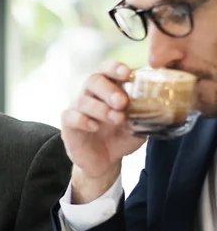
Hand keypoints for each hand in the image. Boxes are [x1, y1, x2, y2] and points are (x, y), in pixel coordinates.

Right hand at [61, 60, 145, 203]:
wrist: (104, 162)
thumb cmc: (120, 138)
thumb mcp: (138, 126)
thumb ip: (145, 115)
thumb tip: (161, 107)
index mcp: (108, 89)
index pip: (107, 69)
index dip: (115, 68)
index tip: (128, 74)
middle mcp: (90, 95)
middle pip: (93, 80)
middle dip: (109, 90)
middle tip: (122, 102)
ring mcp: (78, 109)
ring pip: (83, 100)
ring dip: (101, 108)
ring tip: (117, 119)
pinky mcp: (69, 125)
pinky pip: (70, 116)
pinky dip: (83, 120)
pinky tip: (95, 127)